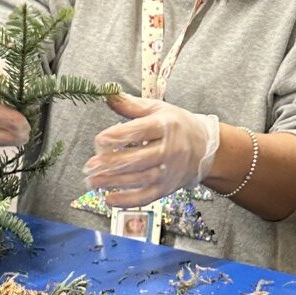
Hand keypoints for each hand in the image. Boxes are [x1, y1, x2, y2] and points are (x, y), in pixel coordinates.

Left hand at [83, 93, 219, 206]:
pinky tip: (109, 199)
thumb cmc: (178, 125)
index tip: (99, 141)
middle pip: (138, 159)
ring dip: (114, 182)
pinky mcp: (167, 187)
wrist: (205, 147)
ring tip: (93, 181)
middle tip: (89, 166)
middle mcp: (170, 149)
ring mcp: (169, 171)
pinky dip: (127, 200)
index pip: (140, 131)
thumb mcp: (158, 109)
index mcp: (166, 126)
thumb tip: (108, 94)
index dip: (118, 136)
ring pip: (139, 179)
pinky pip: (146, 197)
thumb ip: (131, 105)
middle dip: (111, 163)